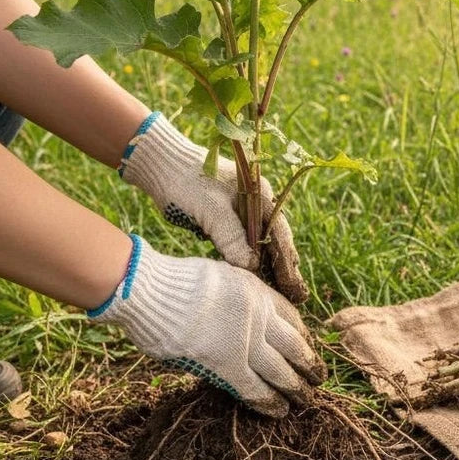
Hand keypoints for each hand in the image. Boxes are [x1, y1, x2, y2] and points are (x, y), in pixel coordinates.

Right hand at [89, 236, 325, 416]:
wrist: (151, 289)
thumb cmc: (175, 283)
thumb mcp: (221, 276)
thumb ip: (238, 297)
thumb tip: (243, 317)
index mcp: (257, 290)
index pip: (292, 318)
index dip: (303, 337)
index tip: (309, 348)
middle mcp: (259, 315)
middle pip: (294, 345)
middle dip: (309, 364)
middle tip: (320, 378)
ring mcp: (245, 339)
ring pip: (281, 370)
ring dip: (296, 387)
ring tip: (307, 400)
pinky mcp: (226, 364)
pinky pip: (254, 388)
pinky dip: (269, 401)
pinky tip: (280, 411)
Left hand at [120, 112, 308, 303]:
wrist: (161, 163)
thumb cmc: (186, 182)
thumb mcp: (211, 211)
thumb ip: (231, 237)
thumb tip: (251, 267)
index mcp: (261, 196)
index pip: (280, 236)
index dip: (287, 264)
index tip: (293, 288)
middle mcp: (258, 202)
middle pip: (277, 240)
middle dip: (286, 268)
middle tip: (297, 296)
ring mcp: (244, 208)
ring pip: (263, 242)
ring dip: (271, 266)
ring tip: (283, 290)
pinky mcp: (228, 216)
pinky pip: (246, 241)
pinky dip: (252, 258)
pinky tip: (256, 274)